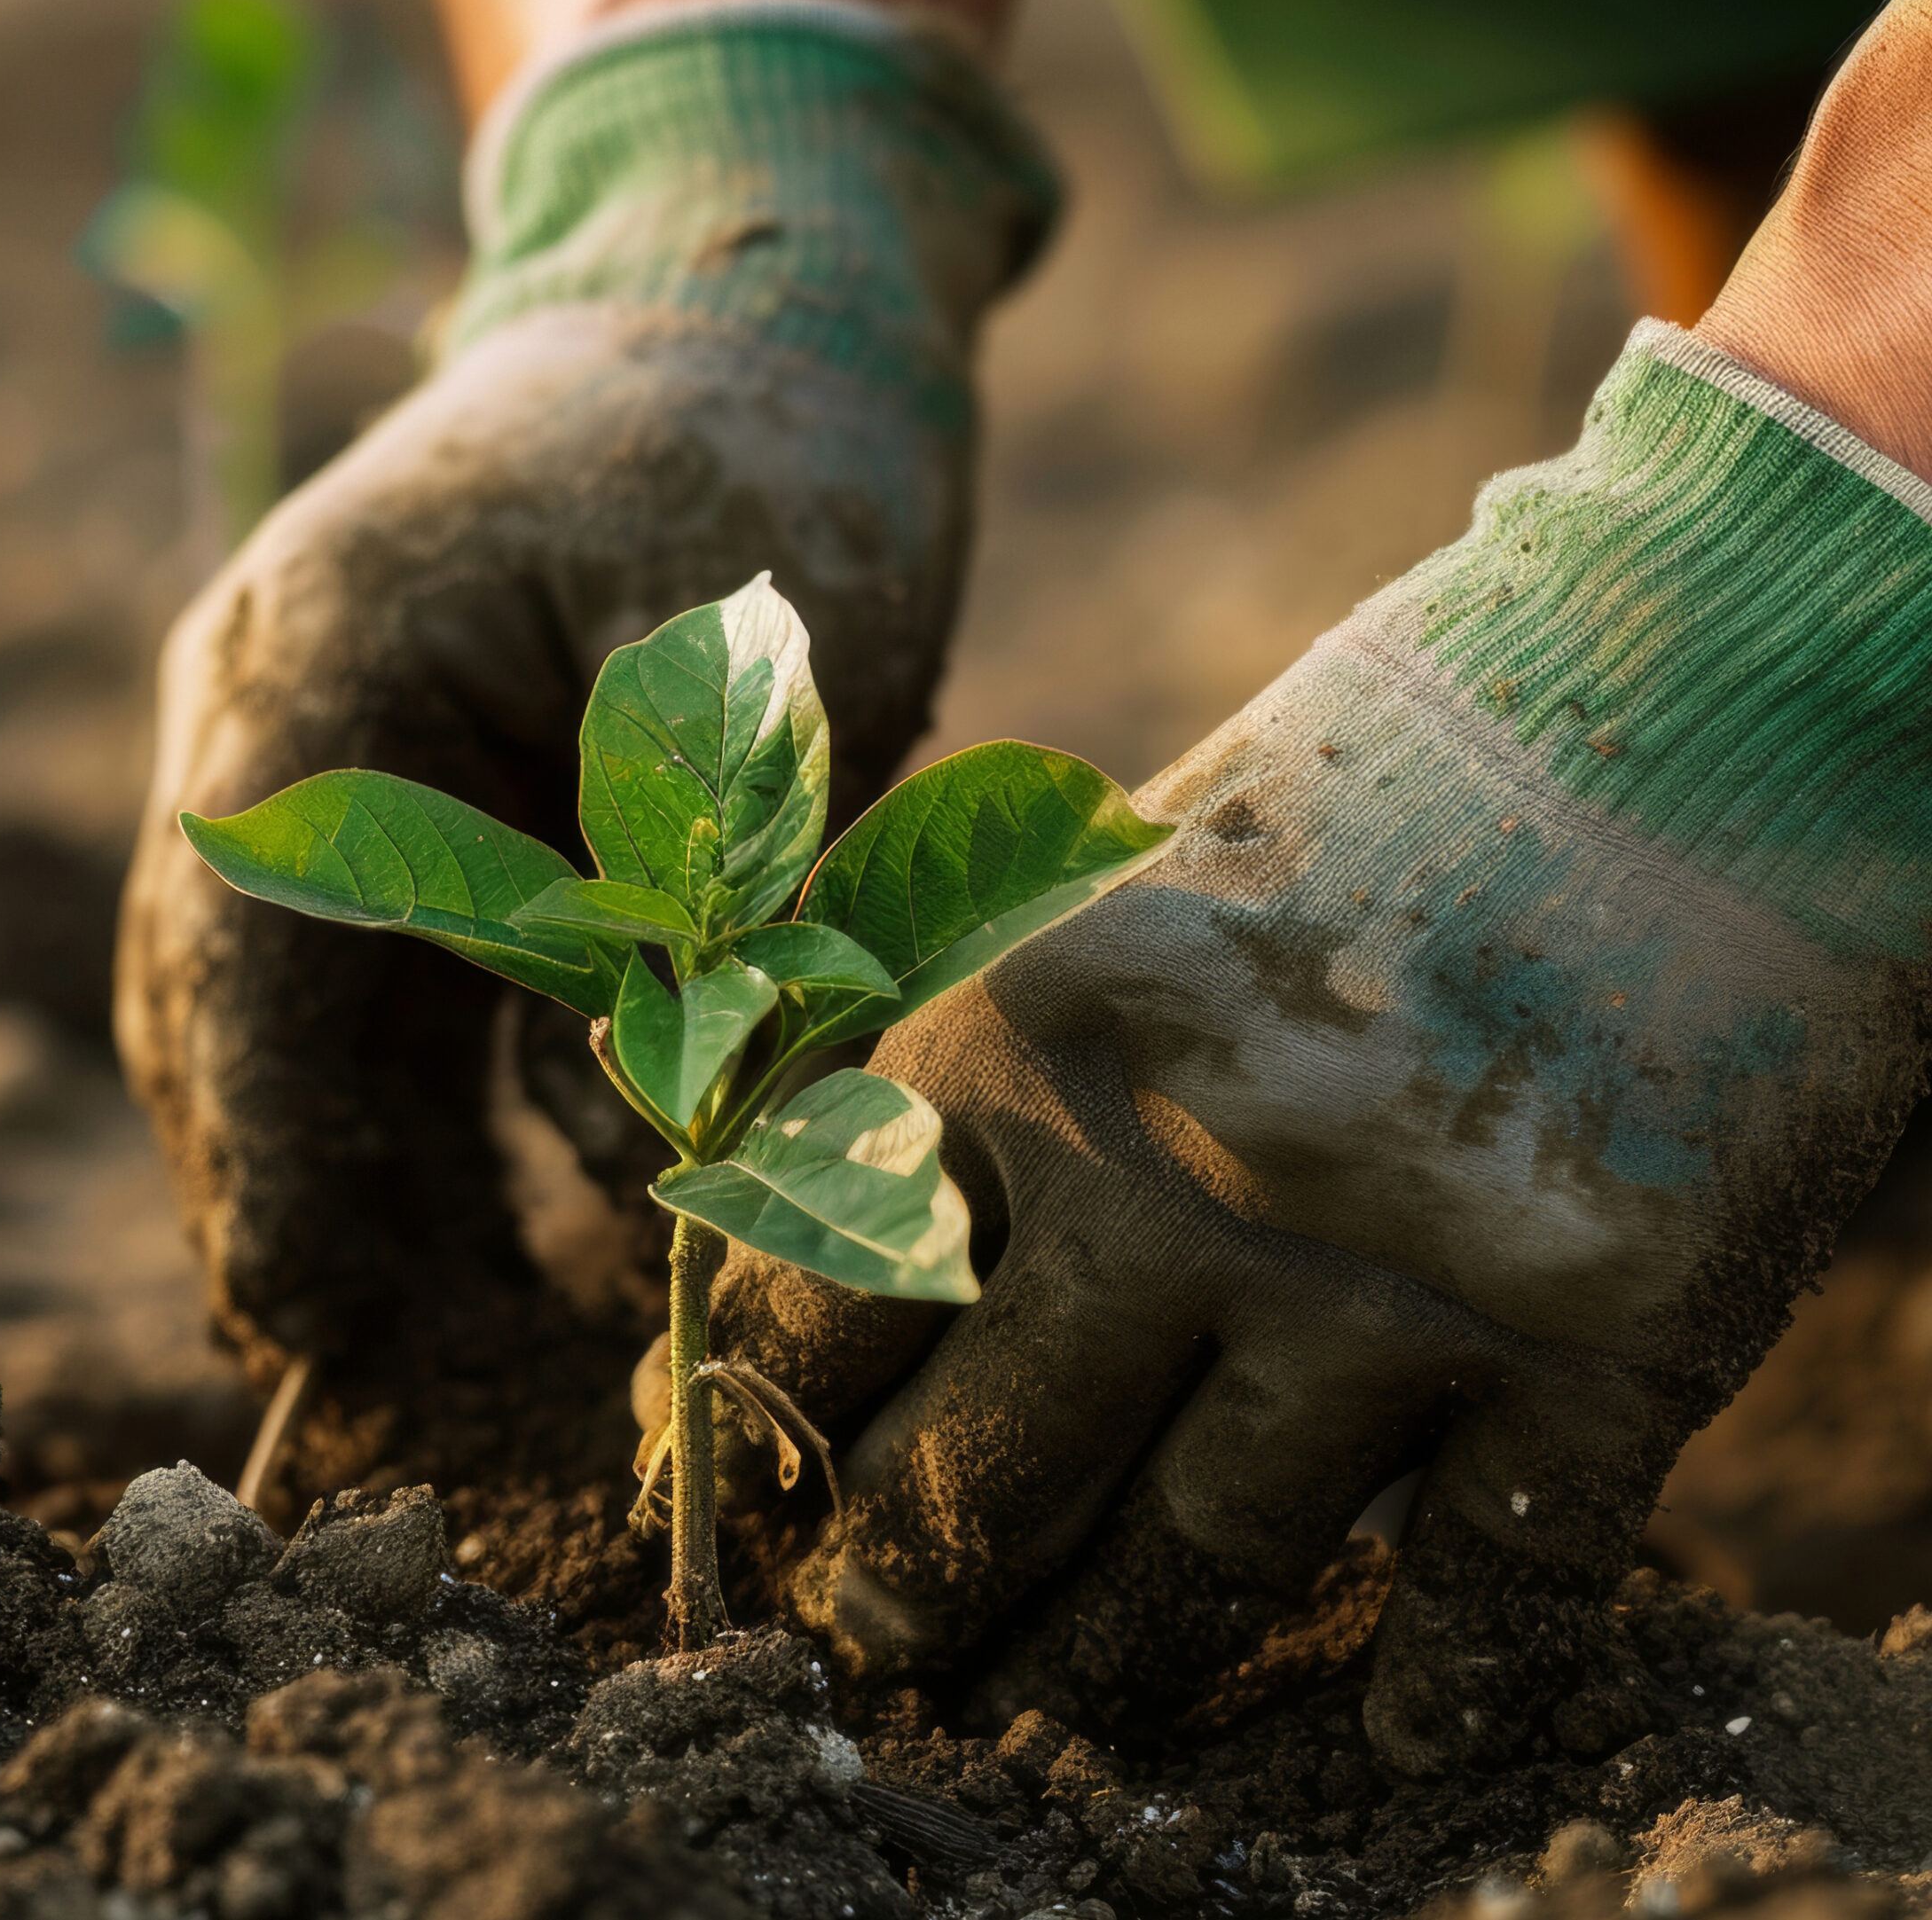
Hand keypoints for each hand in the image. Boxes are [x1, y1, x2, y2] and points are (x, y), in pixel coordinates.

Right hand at [116, 3, 1055, 1404]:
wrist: (758, 296)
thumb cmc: (767, 445)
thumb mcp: (750, 662)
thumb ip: (693, 892)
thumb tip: (687, 1124)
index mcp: (315, 675)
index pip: (248, 973)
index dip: (275, 1163)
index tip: (311, 1324)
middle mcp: (287, 716)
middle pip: (249, 1007)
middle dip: (305, 1190)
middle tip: (362, 1372)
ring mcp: (344, 737)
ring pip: (323, 997)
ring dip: (374, 1156)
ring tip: (438, 1323)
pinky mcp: (434, 765)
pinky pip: (412, 958)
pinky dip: (465, 1075)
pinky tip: (553, 1181)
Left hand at [711, 316, 1931, 1773]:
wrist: (1684, 699)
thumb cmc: (1359, 792)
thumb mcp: (1100, 880)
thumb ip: (939, 1052)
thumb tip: (770, 1220)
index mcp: (1021, 1042)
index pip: (822, 1314)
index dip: (768, 1443)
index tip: (758, 1508)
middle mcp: (1186, 1178)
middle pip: (987, 1482)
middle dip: (904, 1599)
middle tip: (875, 1654)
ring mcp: (1400, 1282)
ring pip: (1203, 1571)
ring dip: (1109, 1678)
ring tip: (1046, 1726)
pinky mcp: (1605, 1346)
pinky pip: (1495, 1591)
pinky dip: (1441, 1688)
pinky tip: (1399, 1743)